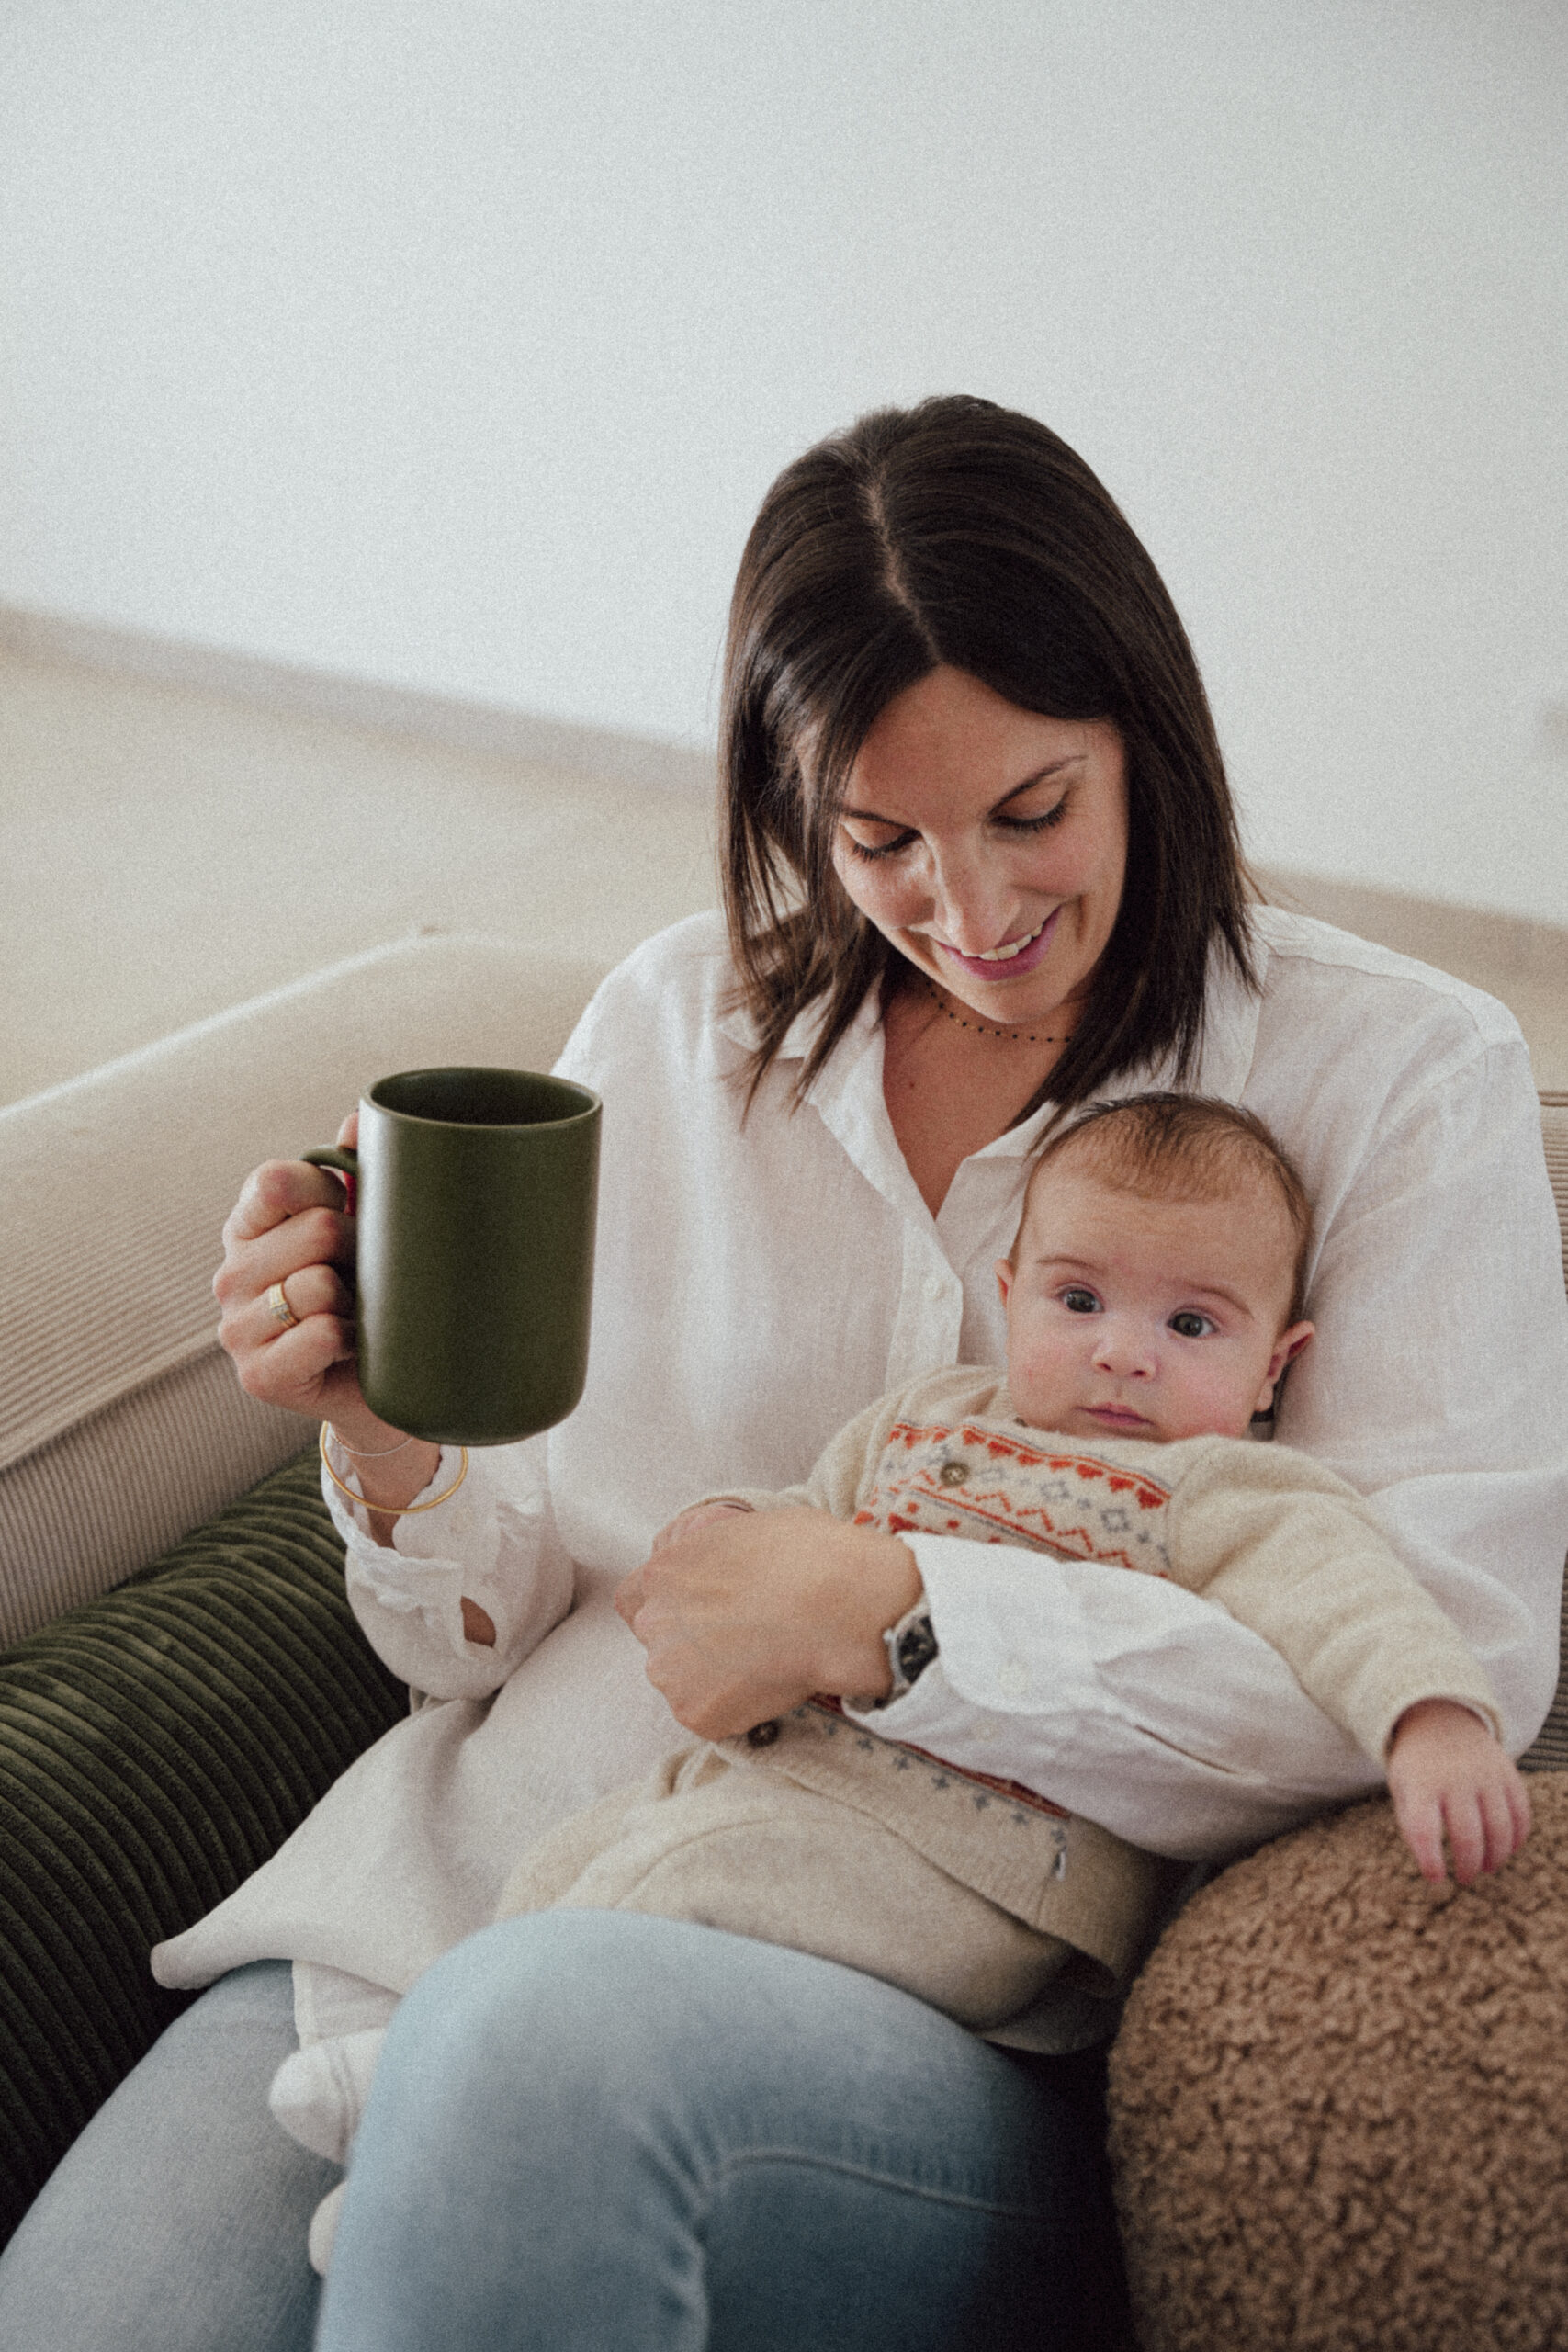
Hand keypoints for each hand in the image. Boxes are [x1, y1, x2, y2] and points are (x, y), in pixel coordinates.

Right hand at [214, 1110, 438, 1532]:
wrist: (382, 1389)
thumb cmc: (370, 1295)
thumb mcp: (365, 1227)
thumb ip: (357, 1171)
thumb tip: (361, 1119)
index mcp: (248, 1226)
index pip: (279, 1179)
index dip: (332, 1189)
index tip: (349, 1209)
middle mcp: (231, 1273)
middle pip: (316, 1229)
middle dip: (358, 1250)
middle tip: (364, 1275)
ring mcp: (237, 1327)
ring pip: (319, 1284)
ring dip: (357, 1300)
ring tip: (359, 1313)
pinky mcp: (257, 1376)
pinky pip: (319, 1334)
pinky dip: (349, 1338)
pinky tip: (350, 1346)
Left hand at [614, 1508, 921, 1739]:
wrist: (837, 1605)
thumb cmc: (809, 1556)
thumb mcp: (747, 1532)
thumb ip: (717, 1557)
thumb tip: (731, 1566)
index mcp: (663, 1572)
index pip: (633, 1599)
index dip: (668, 1608)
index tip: (698, 1614)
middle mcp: (654, 1623)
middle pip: (662, 1643)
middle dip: (695, 1645)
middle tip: (747, 1640)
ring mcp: (670, 1672)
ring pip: (684, 1682)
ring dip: (714, 1680)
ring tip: (766, 1664)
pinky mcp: (695, 1714)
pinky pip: (711, 1716)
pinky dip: (737, 1709)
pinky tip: (772, 1686)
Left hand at [1386, 1699, 1531, 1884]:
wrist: (1439, 1720)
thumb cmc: (1418, 1767)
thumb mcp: (1402, 1790)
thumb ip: (1413, 1827)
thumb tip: (1434, 1870)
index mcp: (1421, 1784)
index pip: (1424, 1830)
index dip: (1430, 1860)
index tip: (1435, 1878)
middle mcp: (1455, 1779)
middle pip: (1468, 1835)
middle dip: (1468, 1866)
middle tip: (1464, 1878)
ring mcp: (1485, 1775)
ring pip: (1499, 1829)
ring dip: (1496, 1857)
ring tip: (1486, 1867)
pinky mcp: (1508, 1774)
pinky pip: (1521, 1814)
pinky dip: (1517, 1839)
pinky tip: (1506, 1849)